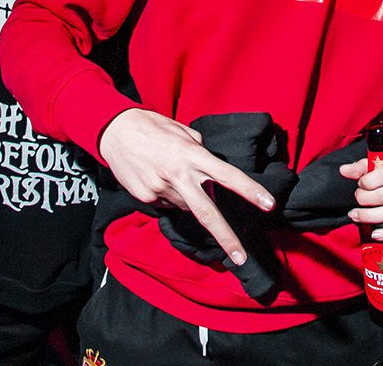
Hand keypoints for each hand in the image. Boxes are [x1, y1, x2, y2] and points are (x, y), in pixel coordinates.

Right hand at [98, 109, 275, 267]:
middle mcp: (178, 175)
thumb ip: (200, 153)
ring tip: (173, 173)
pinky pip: (168, 204)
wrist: (114, 132)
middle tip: (242, 257)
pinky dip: (170, 195)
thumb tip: (210, 172)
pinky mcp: (145, 199)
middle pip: (207, 212)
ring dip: (189, 197)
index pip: (227, 175)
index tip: (269, 204)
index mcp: (191, 155)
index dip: (250, 191)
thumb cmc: (153, 126)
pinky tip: (159, 178)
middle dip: (226, 237)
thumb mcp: (183, 132)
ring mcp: (160, 190)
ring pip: (186, 206)